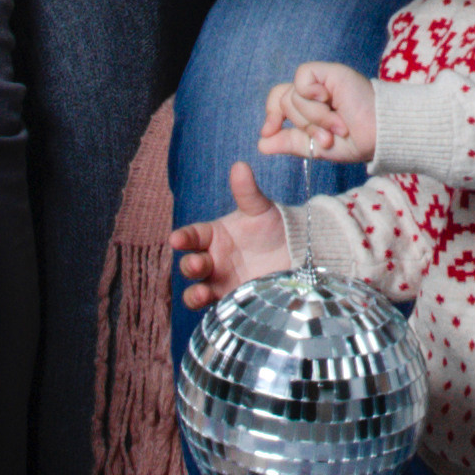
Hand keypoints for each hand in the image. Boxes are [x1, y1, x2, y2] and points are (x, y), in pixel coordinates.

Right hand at [167, 162, 293, 309]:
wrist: (297, 253)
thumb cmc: (274, 226)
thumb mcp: (261, 208)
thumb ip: (247, 191)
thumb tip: (240, 166)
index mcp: (213, 235)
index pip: (191, 235)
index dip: (183, 238)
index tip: (177, 239)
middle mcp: (212, 259)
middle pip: (191, 264)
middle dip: (191, 265)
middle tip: (200, 264)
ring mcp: (220, 281)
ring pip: (196, 289)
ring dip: (194, 293)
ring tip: (202, 294)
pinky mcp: (232, 299)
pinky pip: (214, 308)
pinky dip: (210, 309)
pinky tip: (216, 307)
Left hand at [261, 62, 376, 163]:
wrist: (380, 136)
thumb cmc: (355, 141)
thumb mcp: (315, 147)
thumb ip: (289, 142)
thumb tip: (260, 144)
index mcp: (309, 106)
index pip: (278, 102)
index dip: (270, 116)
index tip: (268, 132)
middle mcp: (314, 91)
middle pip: (284, 102)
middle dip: (304, 126)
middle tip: (328, 138)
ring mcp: (322, 80)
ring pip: (294, 96)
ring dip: (316, 118)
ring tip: (339, 127)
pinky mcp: (330, 72)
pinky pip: (303, 79)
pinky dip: (313, 97)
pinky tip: (331, 101)